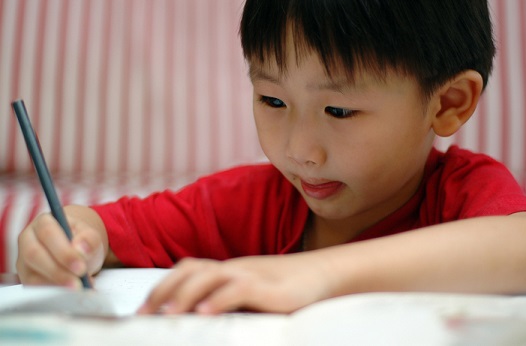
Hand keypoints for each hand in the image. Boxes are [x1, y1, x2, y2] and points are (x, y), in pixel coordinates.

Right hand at [16, 206, 107, 287]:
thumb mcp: (91, 235)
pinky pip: (34, 288)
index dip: (63, 252)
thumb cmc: (81, 239)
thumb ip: (89, 239)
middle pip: (34, 255)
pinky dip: (53, 292)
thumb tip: (80, 249)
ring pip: (31, 274)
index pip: (48, 234)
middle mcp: (28, 239)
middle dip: (58, 271)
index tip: (80, 267)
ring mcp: (24, 260)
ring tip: (78, 289)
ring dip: (55, 285)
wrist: (76, 247)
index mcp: (43, 222)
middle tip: (78, 283)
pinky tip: (69, 293)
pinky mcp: (26, 277)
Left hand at [138, 252, 334, 314]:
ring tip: (168, 315)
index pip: (188, 270)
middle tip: (145, 315)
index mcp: (228, 270)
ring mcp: (252, 275)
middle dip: (164, 290)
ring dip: (185, 294)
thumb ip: (227, 300)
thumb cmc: (285, 288)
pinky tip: (206, 313)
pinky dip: (220, 299)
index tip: (144, 309)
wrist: (321, 274)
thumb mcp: (252, 293)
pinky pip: (239, 289)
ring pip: (210, 275)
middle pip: (191, 269)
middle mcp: (235, 268)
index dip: (163, 286)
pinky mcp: (269, 288)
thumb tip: (199, 317)